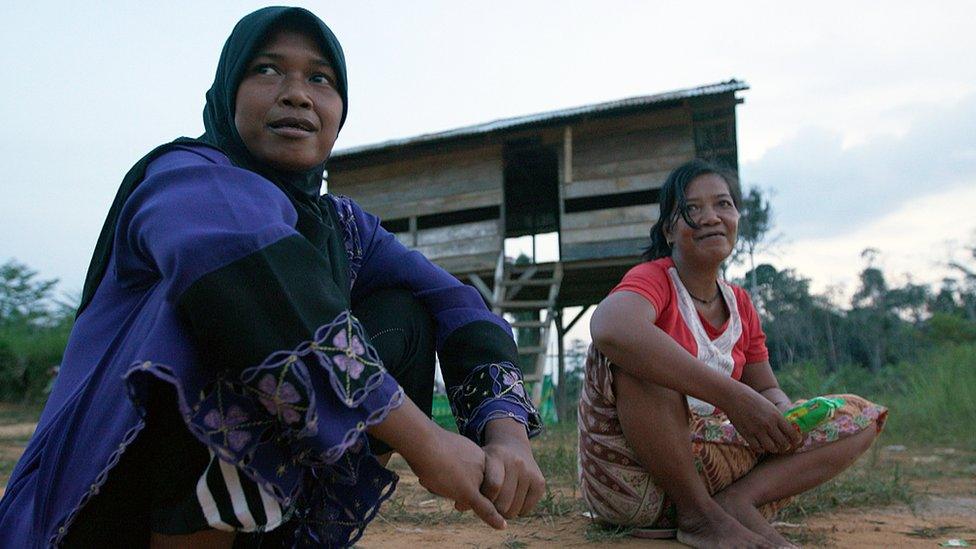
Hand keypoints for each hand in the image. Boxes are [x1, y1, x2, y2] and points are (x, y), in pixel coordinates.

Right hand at [367, 396, 505, 528]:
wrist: (424, 443)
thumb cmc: (429, 445)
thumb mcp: (447, 450)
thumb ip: (455, 462)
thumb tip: (449, 472)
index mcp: (479, 455)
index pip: (474, 477)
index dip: (458, 478)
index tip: (445, 468)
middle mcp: (484, 467)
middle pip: (471, 488)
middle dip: (452, 486)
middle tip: (438, 472)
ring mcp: (478, 479)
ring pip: (469, 498)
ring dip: (449, 492)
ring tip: (437, 477)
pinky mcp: (469, 491)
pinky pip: (485, 508)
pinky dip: (493, 518)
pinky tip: (502, 526)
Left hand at [477, 418, 545, 518]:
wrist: (513, 445)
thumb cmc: (488, 461)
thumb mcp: (478, 465)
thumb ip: (469, 484)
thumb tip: (459, 507)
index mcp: (497, 456)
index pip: (494, 485)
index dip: (484, 499)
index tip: (478, 500)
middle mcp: (517, 463)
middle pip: (503, 503)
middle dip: (493, 509)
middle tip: (488, 504)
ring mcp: (530, 472)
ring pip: (514, 510)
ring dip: (504, 512)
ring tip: (498, 502)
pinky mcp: (540, 482)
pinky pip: (526, 510)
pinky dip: (517, 510)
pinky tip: (511, 500)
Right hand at [721, 384, 801, 453]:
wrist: (734, 396)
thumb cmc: (753, 400)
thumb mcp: (769, 406)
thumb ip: (777, 418)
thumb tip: (787, 429)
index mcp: (776, 416)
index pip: (792, 433)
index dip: (796, 439)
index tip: (796, 441)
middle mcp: (768, 424)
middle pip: (783, 443)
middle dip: (785, 446)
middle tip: (784, 445)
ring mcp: (757, 430)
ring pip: (771, 448)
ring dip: (774, 448)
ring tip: (773, 445)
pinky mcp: (747, 434)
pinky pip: (758, 447)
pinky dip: (761, 448)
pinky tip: (761, 444)